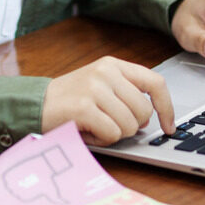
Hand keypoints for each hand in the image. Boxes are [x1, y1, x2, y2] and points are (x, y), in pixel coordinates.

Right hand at [41, 56, 174, 145]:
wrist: (35, 104)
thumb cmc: (70, 100)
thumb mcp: (101, 87)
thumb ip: (127, 95)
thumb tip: (150, 118)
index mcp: (113, 65)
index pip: (155, 83)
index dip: (167, 107)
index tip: (169, 126)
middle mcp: (106, 72)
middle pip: (144, 111)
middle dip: (130, 126)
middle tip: (109, 124)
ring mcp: (95, 88)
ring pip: (130, 125)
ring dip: (114, 133)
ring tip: (95, 125)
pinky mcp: (84, 107)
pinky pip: (112, 133)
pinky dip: (102, 139)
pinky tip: (88, 131)